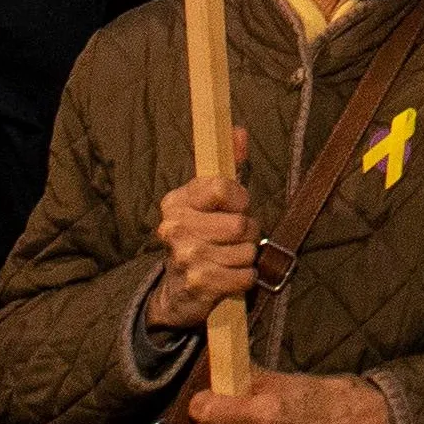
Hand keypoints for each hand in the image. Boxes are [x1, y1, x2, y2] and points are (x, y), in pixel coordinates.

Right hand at [142, 172, 259, 333]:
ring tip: (229, 259)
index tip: (236, 207)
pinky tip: (229, 278)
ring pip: (246, 250)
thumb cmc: (201, 238)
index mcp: (176, 202)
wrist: (176, 292)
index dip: (239, 199)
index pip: (222, 187)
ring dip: (245, 257)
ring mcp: (185, 256)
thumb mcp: (209, 203)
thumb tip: (240, 130)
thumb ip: (228, 165)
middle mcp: (175, 227)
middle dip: (248, 233)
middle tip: (234, 240)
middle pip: (240, 223)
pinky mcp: (198, 284)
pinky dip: (245, 278)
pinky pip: (245, 276)